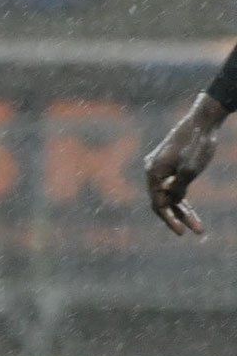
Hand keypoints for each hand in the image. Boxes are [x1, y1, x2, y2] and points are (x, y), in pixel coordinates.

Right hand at [145, 95, 225, 236]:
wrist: (203, 123)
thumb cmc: (197, 145)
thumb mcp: (191, 168)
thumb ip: (179, 185)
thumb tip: (170, 199)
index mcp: (153, 172)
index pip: (158, 202)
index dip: (170, 219)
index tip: (182, 232)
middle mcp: (153, 172)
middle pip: (162, 202)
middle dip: (177, 218)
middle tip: (191, 232)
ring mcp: (162, 170)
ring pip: (169, 197)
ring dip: (183, 212)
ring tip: (199, 228)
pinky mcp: (171, 168)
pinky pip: (174, 189)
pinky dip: (182, 201)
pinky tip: (191, 213)